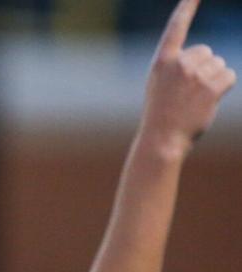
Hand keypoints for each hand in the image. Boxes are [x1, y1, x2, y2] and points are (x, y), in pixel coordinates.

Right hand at [140, 0, 235, 157]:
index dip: (186, 7)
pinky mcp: (211, 86)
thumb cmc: (161, 116)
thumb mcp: (161, 86)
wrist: (161, 140)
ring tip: (196, 101)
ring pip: (219, 64)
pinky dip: (223, 88)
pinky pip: (228, 76)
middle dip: (204, 69)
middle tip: (189, 94)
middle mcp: (179, 63)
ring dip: (213, 81)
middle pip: (206, 52)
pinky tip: (208, 102)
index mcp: (162, 62)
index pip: (176, 28)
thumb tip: (209, 60)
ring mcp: (195, 74)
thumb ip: (178, 67)